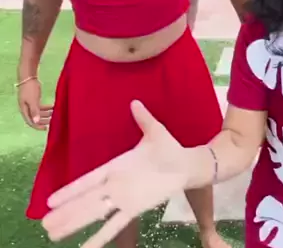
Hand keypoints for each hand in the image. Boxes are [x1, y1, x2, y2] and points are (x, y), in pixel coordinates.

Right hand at [17, 79, 52, 129]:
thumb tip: (36, 122)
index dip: (38, 126)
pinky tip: (54, 107)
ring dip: (47, 114)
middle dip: (44, 120)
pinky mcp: (35, 100)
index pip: (30, 122)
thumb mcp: (32, 101)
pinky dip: (47, 108)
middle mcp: (27, 109)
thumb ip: (34, 111)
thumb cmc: (29, 89)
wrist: (29, 78)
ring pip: (40, 112)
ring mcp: (31, 104)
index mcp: (25, 110)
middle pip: (36, 118)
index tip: (46, 128)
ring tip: (56, 114)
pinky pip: (42, 107)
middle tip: (53, 121)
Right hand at [42, 101, 214, 247]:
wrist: (186, 164)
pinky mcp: (135, 208)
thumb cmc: (168, 148)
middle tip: (44, 225)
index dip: (69, 191)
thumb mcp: (155, 131)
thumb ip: (144, 119)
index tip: (50, 201)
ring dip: (74, 225)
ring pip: (94, 214)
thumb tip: (135, 102)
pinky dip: (101, 238)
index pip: (87, 181)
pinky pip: (115, 225)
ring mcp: (123, 199)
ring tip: (54, 236)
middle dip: (65, 213)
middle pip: (84, 201)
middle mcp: (115, 185)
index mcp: (116, 167)